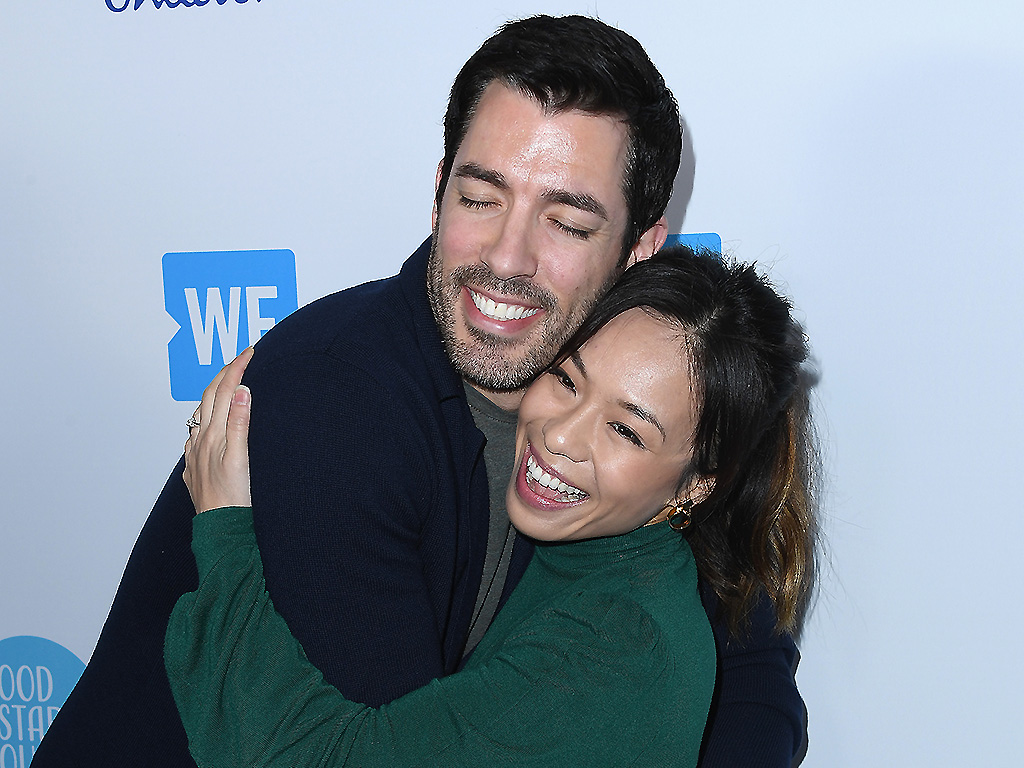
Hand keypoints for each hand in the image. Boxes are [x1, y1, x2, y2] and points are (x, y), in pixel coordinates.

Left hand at [183, 348, 253, 513]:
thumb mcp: (240, 458)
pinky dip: (208, 417)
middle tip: (243, 358)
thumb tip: (241, 390)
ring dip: (215, 392)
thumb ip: (239, 422)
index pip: (224, 390)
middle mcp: (199, 440)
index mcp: (211, 434)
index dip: (237, 367)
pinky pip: (199, 432)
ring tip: (229, 383)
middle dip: (226, 373)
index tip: (250, 351)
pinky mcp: (196, 466)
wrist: (219, 529)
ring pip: (202, 413)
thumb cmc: (232, 499)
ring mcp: (195, 453)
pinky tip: (213, 422)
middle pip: (209, 396)